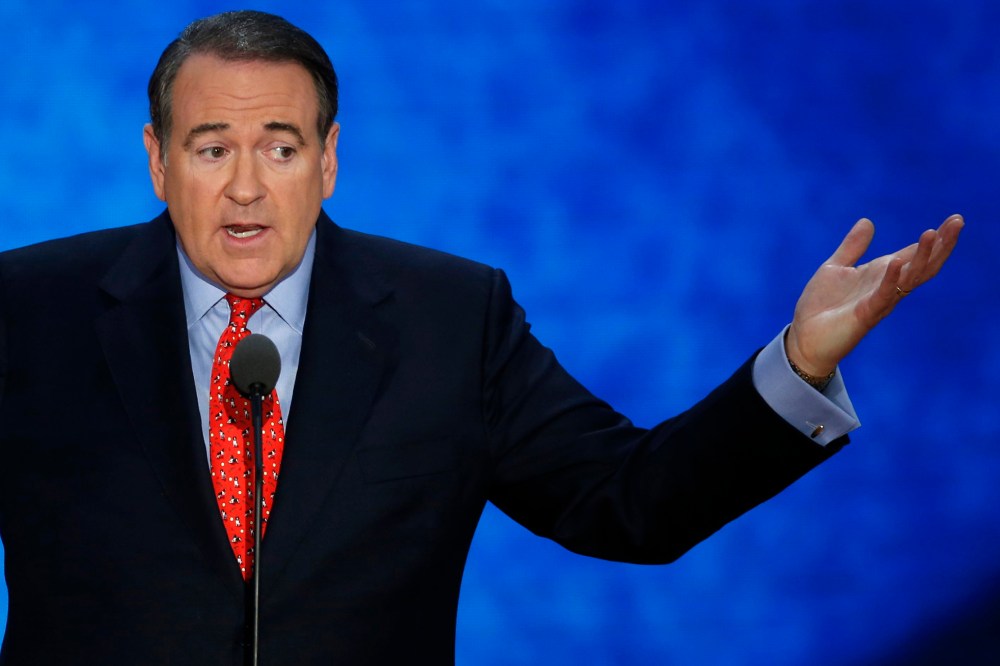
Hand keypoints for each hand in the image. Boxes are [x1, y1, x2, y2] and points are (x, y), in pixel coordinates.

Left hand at [785, 214, 963, 376]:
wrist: (803, 338)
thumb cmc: (820, 306)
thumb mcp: (835, 268)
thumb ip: (853, 247)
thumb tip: (868, 221)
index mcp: (881, 274)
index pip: (914, 254)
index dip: (935, 238)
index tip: (955, 218)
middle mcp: (886, 287)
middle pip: (923, 265)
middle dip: (941, 244)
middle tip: (958, 221)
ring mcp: (879, 301)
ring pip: (910, 278)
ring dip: (922, 257)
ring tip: (932, 233)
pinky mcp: (865, 314)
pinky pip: (883, 296)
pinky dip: (890, 279)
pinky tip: (895, 262)